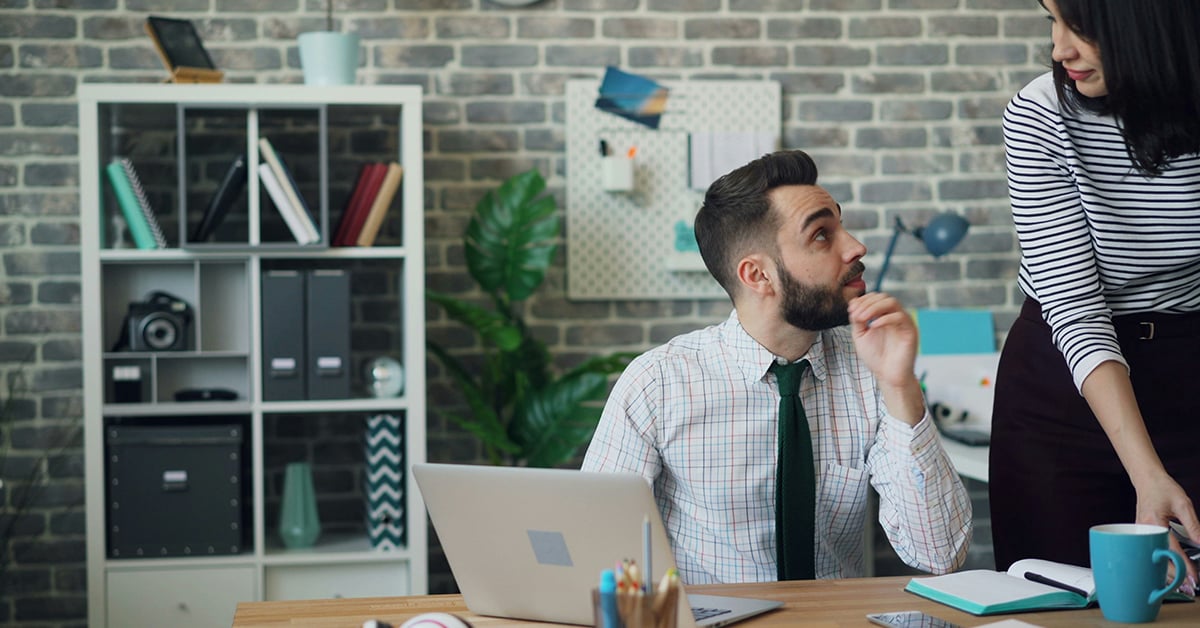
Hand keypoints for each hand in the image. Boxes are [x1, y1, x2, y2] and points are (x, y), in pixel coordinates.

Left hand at [847, 293, 924, 424]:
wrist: (888, 376)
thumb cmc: (875, 357)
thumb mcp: (861, 335)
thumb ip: (857, 320)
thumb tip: (853, 303)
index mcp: (884, 316)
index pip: (876, 298)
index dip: (863, 300)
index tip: (851, 310)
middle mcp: (895, 316)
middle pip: (884, 297)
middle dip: (867, 303)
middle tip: (855, 315)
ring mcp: (904, 323)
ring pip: (892, 303)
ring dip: (874, 308)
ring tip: (862, 318)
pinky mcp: (910, 331)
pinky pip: (900, 317)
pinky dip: (884, 319)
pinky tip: (872, 326)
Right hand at [1134, 471, 1199, 592]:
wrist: (1146, 479)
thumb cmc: (1162, 488)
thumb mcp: (1183, 504)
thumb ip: (1194, 526)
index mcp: (1154, 522)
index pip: (1171, 549)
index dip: (1183, 565)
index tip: (1192, 576)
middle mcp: (1144, 529)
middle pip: (1157, 559)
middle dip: (1173, 575)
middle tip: (1188, 584)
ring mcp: (1140, 532)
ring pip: (1151, 557)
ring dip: (1165, 570)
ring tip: (1180, 580)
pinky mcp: (1141, 533)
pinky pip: (1150, 551)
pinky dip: (1160, 561)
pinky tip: (1169, 567)